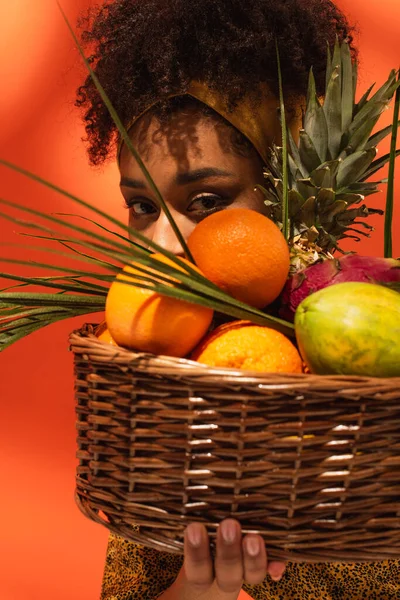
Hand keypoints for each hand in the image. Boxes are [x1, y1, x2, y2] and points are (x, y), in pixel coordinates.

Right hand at [164, 519, 285, 599]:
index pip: (196, 571)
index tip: (193, 527)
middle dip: (227, 550)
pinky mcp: (264, 568)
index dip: (196, 554)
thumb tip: (162, 474)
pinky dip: (277, 567)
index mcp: (200, 573)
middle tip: (228, 524)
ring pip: (251, 575)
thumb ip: (186, 518)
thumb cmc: (197, 543)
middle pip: (226, 573)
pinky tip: (280, 563)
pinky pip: (273, 572)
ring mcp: (245, 574)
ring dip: (254, 558)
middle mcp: (223, 576)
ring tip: (253, 536)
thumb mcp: (187, 536)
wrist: (211, 581)